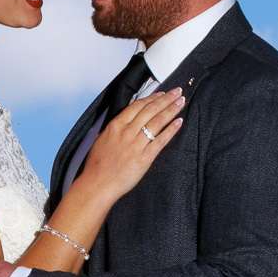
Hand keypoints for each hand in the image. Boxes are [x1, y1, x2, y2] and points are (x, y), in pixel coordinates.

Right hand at [78, 88, 186, 205]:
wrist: (97, 184)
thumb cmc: (97, 166)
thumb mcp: (100, 141)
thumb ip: (113, 130)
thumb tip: (122, 123)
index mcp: (115, 126)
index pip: (137, 106)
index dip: (151, 98)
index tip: (161, 93)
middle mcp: (126, 132)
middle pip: (150, 110)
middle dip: (165, 99)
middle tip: (176, 91)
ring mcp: (136, 144)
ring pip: (157, 121)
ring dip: (171, 110)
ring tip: (180, 101)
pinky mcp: (145, 158)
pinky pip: (161, 140)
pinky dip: (171, 130)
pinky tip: (179, 121)